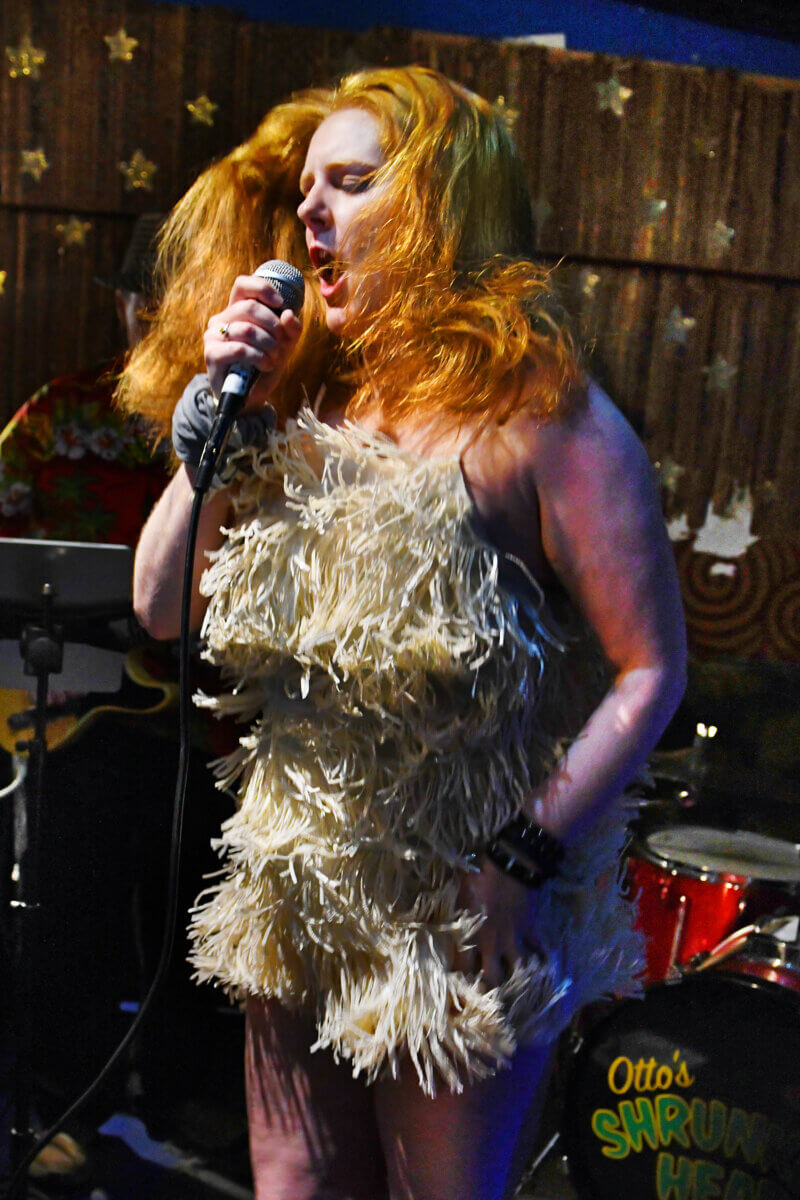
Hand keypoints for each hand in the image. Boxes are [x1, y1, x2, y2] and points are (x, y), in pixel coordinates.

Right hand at [204, 273, 301, 407]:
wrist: (250, 397)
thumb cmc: (264, 366)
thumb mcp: (284, 345)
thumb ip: (291, 329)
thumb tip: (288, 314)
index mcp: (236, 311)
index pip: (242, 285)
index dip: (262, 289)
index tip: (280, 304)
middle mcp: (221, 319)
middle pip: (249, 306)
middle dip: (273, 326)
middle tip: (281, 344)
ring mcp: (214, 336)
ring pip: (246, 329)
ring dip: (268, 345)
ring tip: (274, 358)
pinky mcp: (212, 354)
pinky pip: (239, 349)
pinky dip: (259, 357)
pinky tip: (265, 365)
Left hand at [452, 858, 542, 988]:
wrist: (509, 864)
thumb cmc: (477, 876)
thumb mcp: (457, 895)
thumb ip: (453, 915)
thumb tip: (441, 923)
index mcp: (470, 936)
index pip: (462, 971)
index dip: (459, 986)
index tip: (457, 996)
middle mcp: (492, 943)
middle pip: (492, 978)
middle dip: (490, 991)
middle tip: (488, 1001)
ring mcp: (513, 938)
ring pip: (517, 970)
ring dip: (517, 980)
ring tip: (517, 992)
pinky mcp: (529, 929)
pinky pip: (537, 950)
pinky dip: (539, 959)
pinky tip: (540, 967)